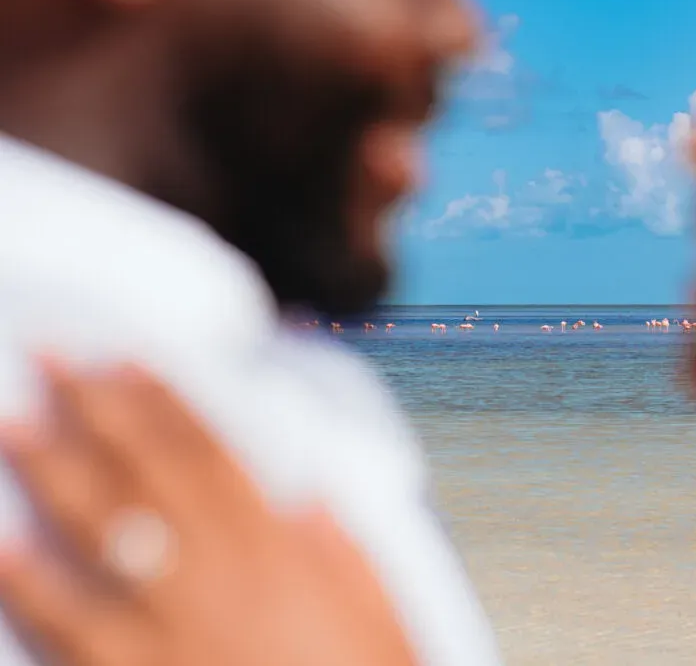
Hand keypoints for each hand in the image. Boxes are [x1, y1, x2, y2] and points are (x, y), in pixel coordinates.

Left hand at [0, 359, 417, 665]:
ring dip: (50, 473)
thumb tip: (304, 478)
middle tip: (47, 352)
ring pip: (97, 535)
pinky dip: (31, 585)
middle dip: (94, 407)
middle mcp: (213, 574)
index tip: (123, 351)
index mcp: (274, 546)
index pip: (209, 450)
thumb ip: (337, 537)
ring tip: (12, 420)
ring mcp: (165, 628)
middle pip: (143, 473)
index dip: (164, 396)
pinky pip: (70, 627)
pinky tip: (2, 545)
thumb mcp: (373, 601)